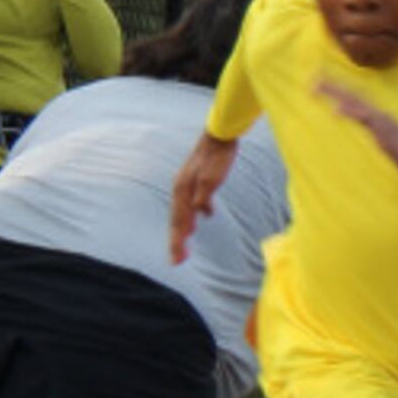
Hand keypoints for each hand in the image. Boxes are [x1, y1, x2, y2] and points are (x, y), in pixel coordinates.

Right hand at [168, 132, 236, 261]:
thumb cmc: (218, 157)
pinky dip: (194, 214)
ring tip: (184, 247)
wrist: (221, 136)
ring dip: (183, 230)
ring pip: (183, 213)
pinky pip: (191, 203)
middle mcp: (181, 189)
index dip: (177, 242)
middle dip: (176, 241)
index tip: (178, 261)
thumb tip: (199, 212)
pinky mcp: (196, 181)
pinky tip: (202, 219)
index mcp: (183, 190)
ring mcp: (187, 185)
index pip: (179, 222)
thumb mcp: (213, 176)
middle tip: (177, 261)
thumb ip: (204, 194)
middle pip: (177, 220)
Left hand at [317, 78, 397, 187]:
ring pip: (356, 103)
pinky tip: (336, 110)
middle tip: (312, 77)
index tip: (324, 83)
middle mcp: (381, 117)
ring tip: (317, 87)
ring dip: (336, 94)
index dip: (341, 92)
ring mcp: (384, 123)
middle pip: (354, 97)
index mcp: (382, 120)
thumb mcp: (396, 147)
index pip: (358, 102)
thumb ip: (385, 140)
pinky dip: (351, 113)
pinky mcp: (386, 133)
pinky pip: (366, 120)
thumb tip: (379, 140)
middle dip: (333, 87)